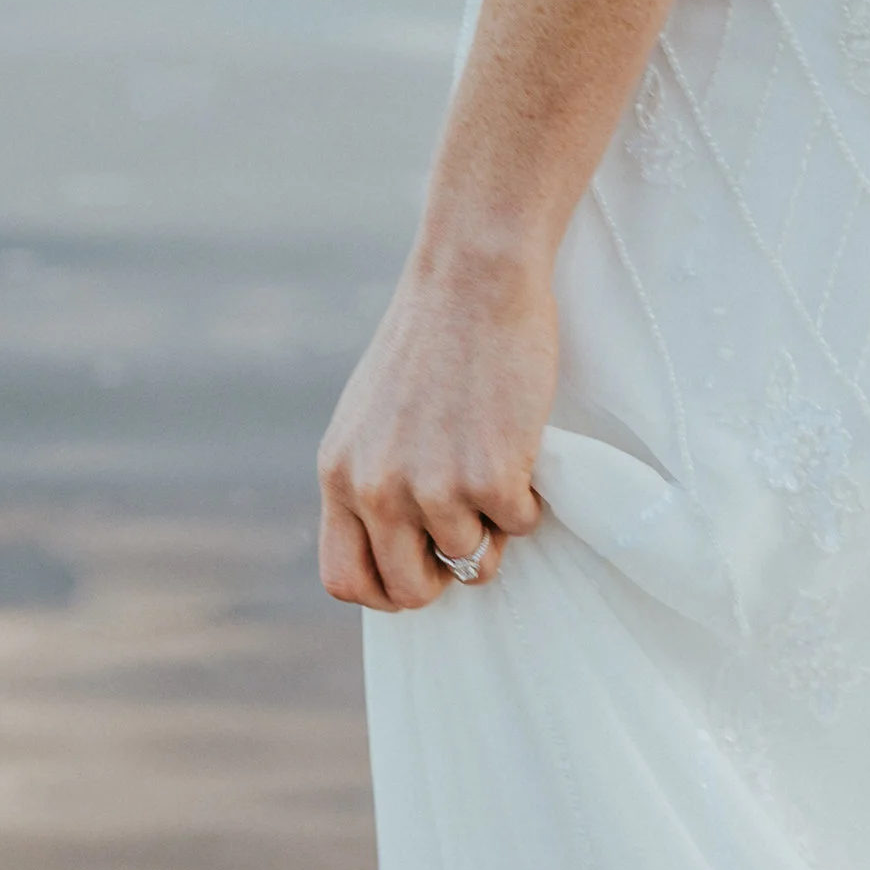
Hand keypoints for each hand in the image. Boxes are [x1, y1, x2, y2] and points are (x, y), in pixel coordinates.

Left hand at [317, 245, 556, 608]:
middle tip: (470, 532)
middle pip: (410, 590)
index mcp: (339, 474)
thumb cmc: (431, 339)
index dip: (386, 590)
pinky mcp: (490, 477)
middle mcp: (376, 490)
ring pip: (473, 561)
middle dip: (446, 575)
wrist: (473, 278)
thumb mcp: (371, 416)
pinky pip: (519, 527)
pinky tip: (518, 446)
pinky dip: (530, 499)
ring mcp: (432, 488)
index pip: (344, 579)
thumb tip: (398, 542)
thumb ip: (372, 477)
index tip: (419, 570)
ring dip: (494, 525)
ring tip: (495, 463)